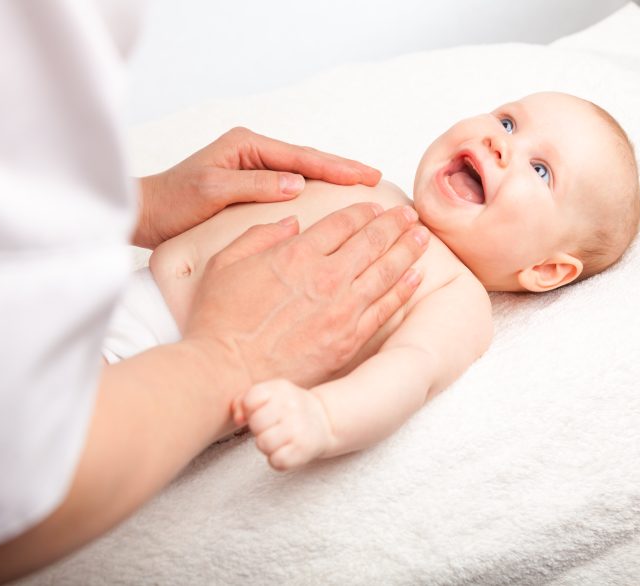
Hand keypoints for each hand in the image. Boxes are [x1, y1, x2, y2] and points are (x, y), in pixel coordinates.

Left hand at [133, 127, 381, 247]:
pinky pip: (288, 184)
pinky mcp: (250, 184)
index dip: (336, 167)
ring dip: (329, 178)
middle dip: (341, 168)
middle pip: (306, 159)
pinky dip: (311, 189)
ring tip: (360, 184)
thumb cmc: (174, 202)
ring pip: (300, 171)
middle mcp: (252, 151)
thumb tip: (298, 184)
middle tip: (374, 177)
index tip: (365, 174)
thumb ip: (256, 186)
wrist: (148, 214)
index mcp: (247, 146)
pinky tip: (327, 199)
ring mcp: (252, 167)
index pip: (301, 156)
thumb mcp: (214, 192)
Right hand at [183, 202, 427, 390]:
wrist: (224, 373)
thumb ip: (260, 236)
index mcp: (296, 254)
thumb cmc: (218, 321)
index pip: (342, 223)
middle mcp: (325, 277)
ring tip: (422, 238)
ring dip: (407, 250)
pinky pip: (385, 309)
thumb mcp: (225, 263)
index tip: (375, 207)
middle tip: (409, 216)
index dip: (363, 211)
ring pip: (385, 271)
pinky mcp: (349, 339)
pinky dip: (403, 290)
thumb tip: (292, 222)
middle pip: (371, 241)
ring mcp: (342, 309)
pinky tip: (415, 277)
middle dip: (394, 224)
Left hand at [232, 380, 331, 470]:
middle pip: (256, 424)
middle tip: (272, 427)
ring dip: (267, 446)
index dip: (251, 410)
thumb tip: (238, 419)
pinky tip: (286, 450)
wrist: (324, 420)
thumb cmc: (287, 409)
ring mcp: (299, 428)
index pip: (250, 400)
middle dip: (259, 429)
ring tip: (278, 439)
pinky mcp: (304, 449)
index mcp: (279, 388)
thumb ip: (243, 402)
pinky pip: (277, 461)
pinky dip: (278, 460)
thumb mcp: (267, 396)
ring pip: (263, 444)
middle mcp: (291, 405)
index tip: (263, 411)